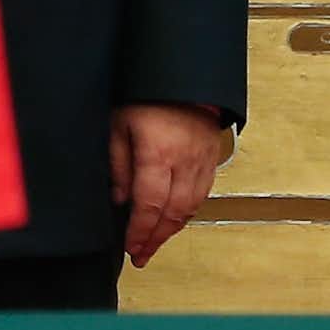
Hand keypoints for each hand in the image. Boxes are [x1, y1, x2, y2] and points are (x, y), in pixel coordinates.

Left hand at [109, 101, 226, 267]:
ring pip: (189, 209)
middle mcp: (184, 164)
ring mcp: (201, 163)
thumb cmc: (147, 94)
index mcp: (158, 154)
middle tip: (140, 255)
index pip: (149, 205)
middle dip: (155, 239)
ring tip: (154, 243)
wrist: (184, 74)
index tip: (130, 247)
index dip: (140, 231)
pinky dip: (186, 213)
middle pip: (171, 214)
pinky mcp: (210, 161)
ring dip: (171, 230)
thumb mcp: (120, 122)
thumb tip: (119, 198)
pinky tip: (173, 220)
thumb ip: (119, 161)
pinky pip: (201, 196)